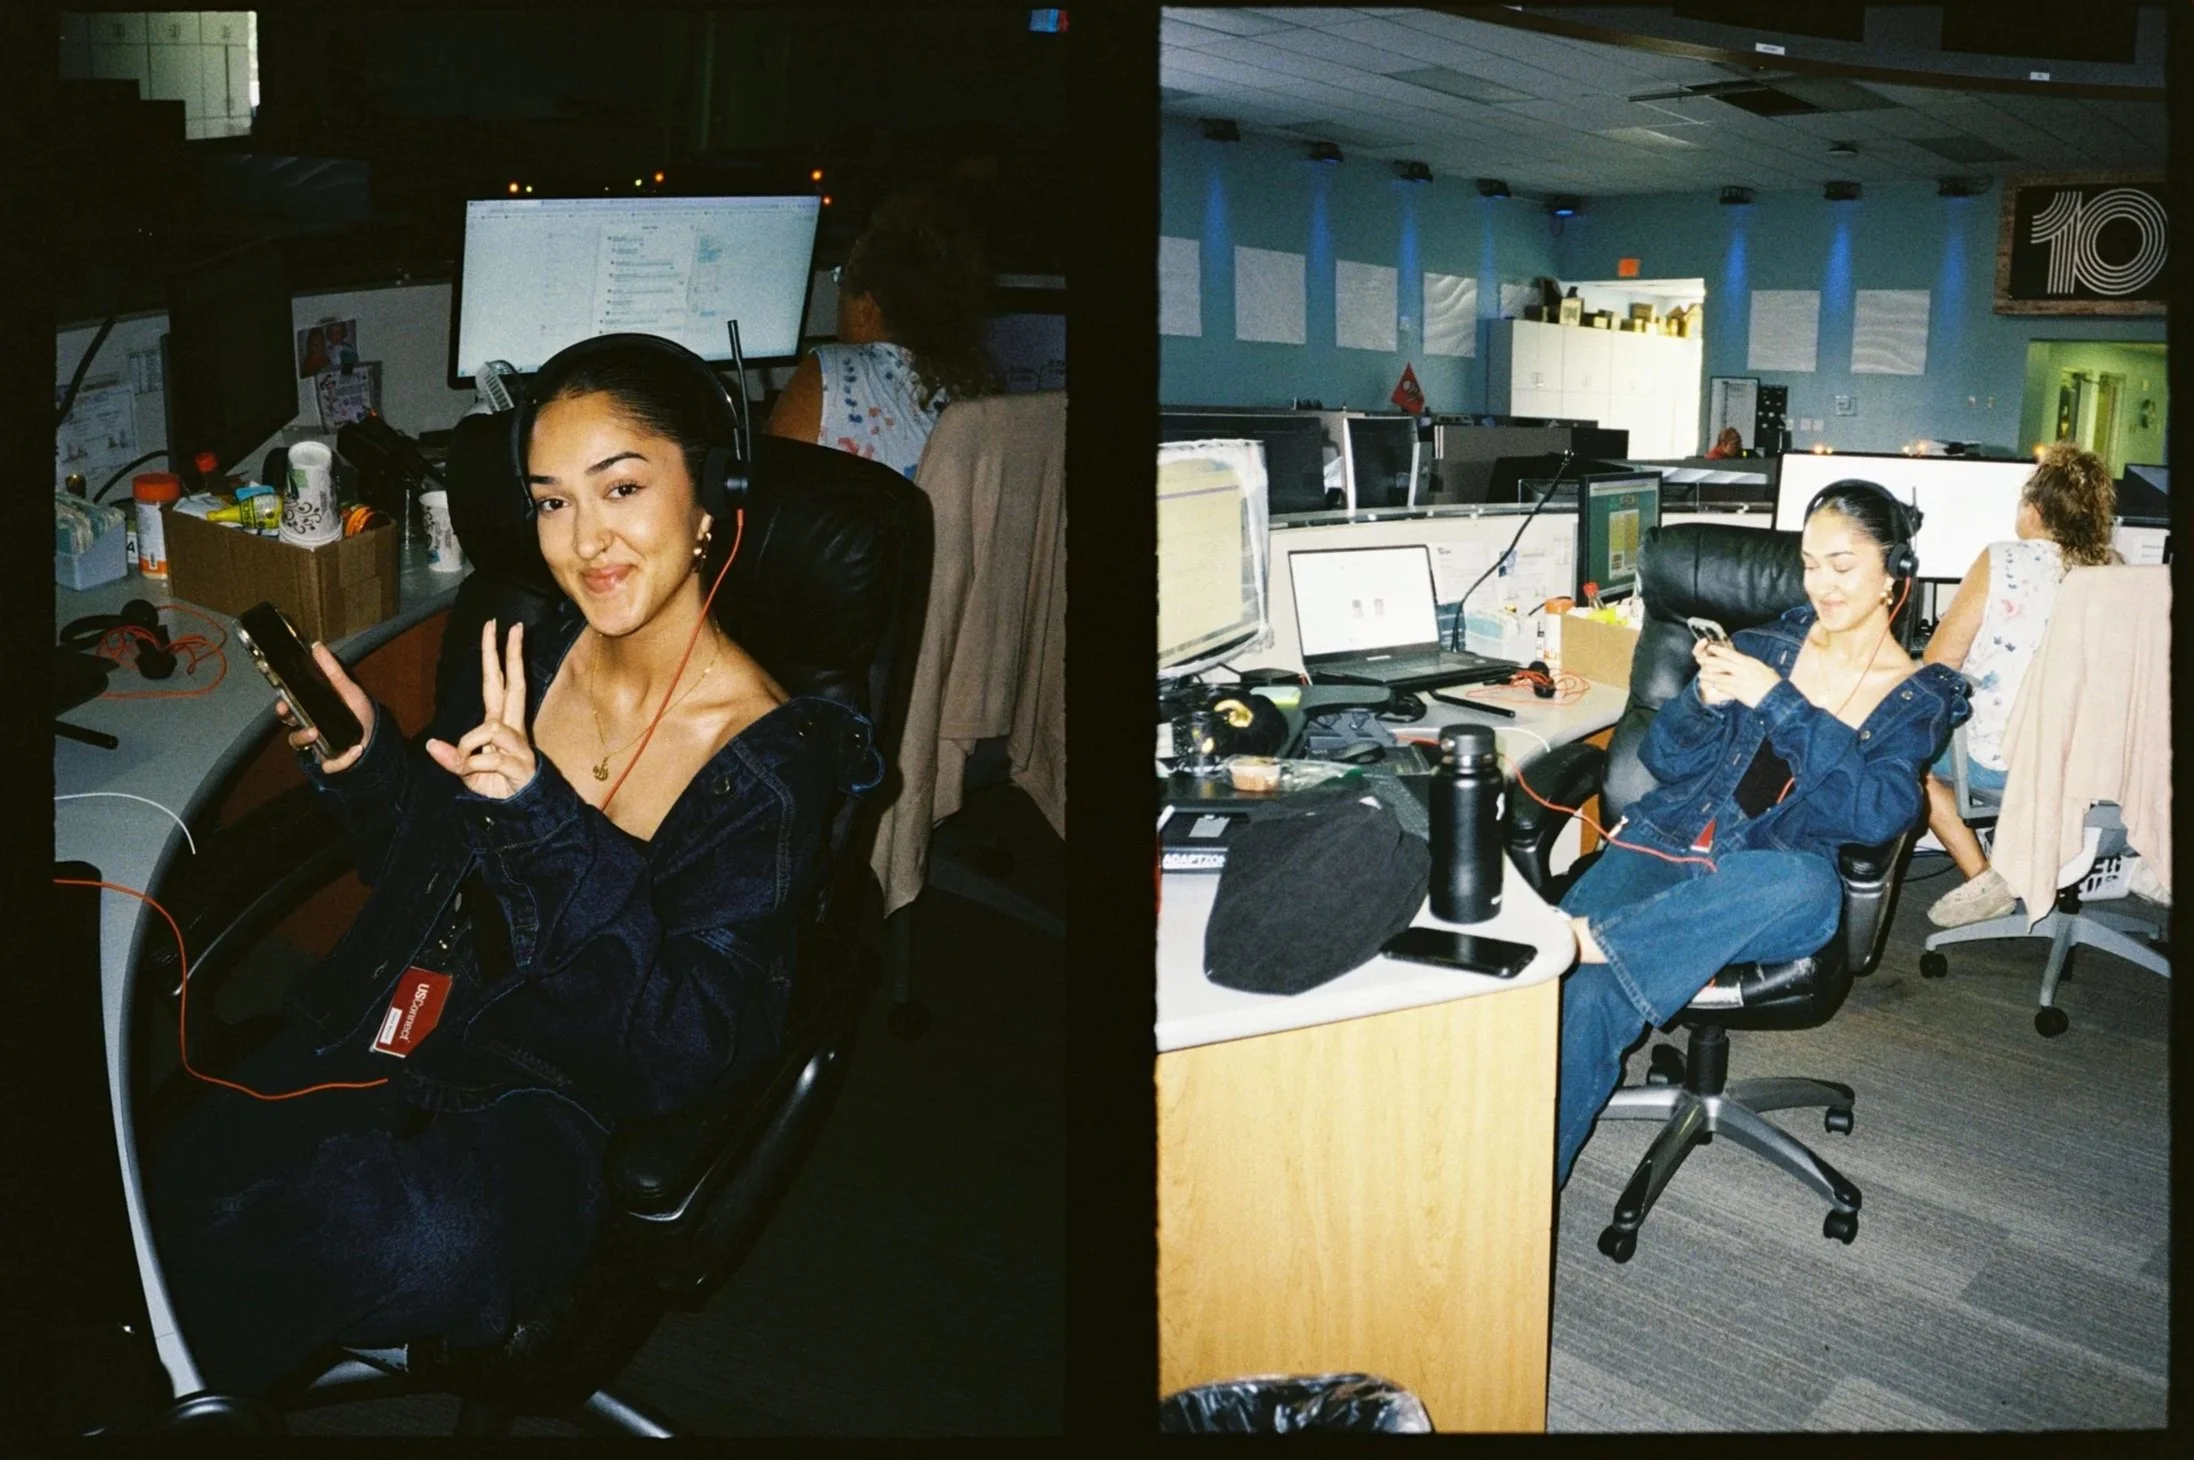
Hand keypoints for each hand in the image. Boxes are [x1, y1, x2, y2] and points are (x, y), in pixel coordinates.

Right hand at [273, 641, 374, 773]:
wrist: (379, 739)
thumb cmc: (359, 714)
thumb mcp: (349, 691)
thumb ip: (333, 671)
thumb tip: (316, 646)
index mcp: (313, 714)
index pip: (290, 712)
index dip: (283, 709)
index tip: (283, 704)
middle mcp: (312, 731)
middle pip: (291, 732)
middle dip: (292, 728)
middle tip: (298, 721)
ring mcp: (319, 748)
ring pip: (302, 747)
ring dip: (305, 739)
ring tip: (316, 732)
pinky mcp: (332, 764)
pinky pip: (330, 765)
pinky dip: (342, 760)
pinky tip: (355, 750)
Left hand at [425, 620, 536, 798]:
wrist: (520, 809)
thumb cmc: (495, 785)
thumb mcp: (465, 772)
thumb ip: (451, 758)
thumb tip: (431, 745)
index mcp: (499, 723)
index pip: (498, 682)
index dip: (496, 655)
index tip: (498, 627)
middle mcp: (512, 727)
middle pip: (513, 684)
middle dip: (513, 655)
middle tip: (516, 627)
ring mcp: (518, 743)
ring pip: (490, 727)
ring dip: (468, 746)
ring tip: (466, 764)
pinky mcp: (520, 762)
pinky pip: (487, 756)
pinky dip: (473, 766)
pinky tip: (477, 774)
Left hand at [1693, 640, 1780, 708]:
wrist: (1777, 697)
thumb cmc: (1773, 683)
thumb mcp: (1764, 669)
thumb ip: (1752, 665)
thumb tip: (1746, 662)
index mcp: (1749, 662)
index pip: (1731, 654)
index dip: (1719, 650)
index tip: (1711, 648)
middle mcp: (1743, 670)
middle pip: (1722, 663)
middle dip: (1710, 661)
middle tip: (1702, 660)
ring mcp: (1740, 681)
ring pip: (1720, 676)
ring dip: (1710, 675)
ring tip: (1702, 675)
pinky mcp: (1738, 692)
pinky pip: (1724, 688)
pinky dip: (1717, 686)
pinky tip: (1713, 686)